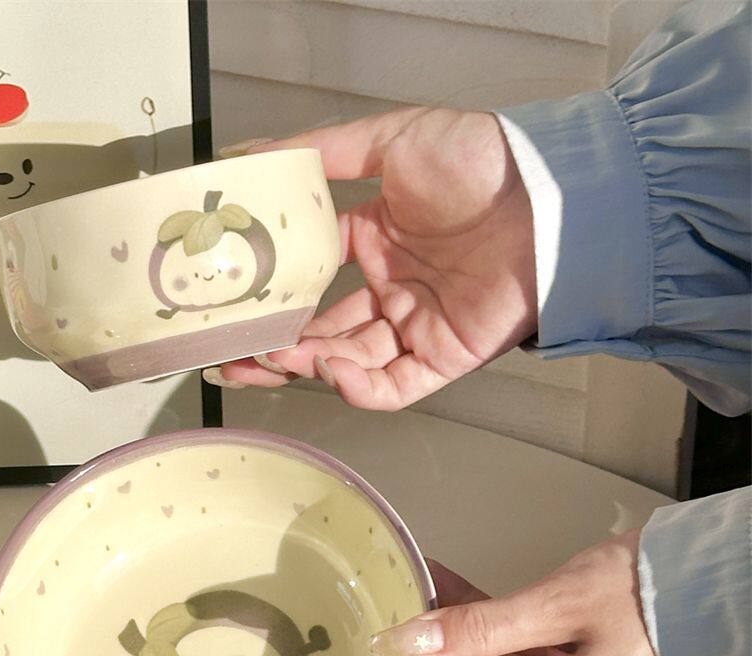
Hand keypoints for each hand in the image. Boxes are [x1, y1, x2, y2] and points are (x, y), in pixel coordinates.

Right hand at [213, 109, 536, 407]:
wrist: (549, 199)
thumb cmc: (479, 163)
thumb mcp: (393, 140)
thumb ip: (325, 150)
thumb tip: (252, 152)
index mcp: (376, 239)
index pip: (312, 278)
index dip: (274, 295)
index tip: (235, 304)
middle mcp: (393, 287)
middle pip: (321, 332)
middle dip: (276, 349)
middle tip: (233, 358)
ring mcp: (417, 325)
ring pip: (347, 362)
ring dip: (307, 366)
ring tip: (272, 359)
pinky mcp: (444, 357)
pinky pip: (393, 386)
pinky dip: (358, 388)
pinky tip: (330, 371)